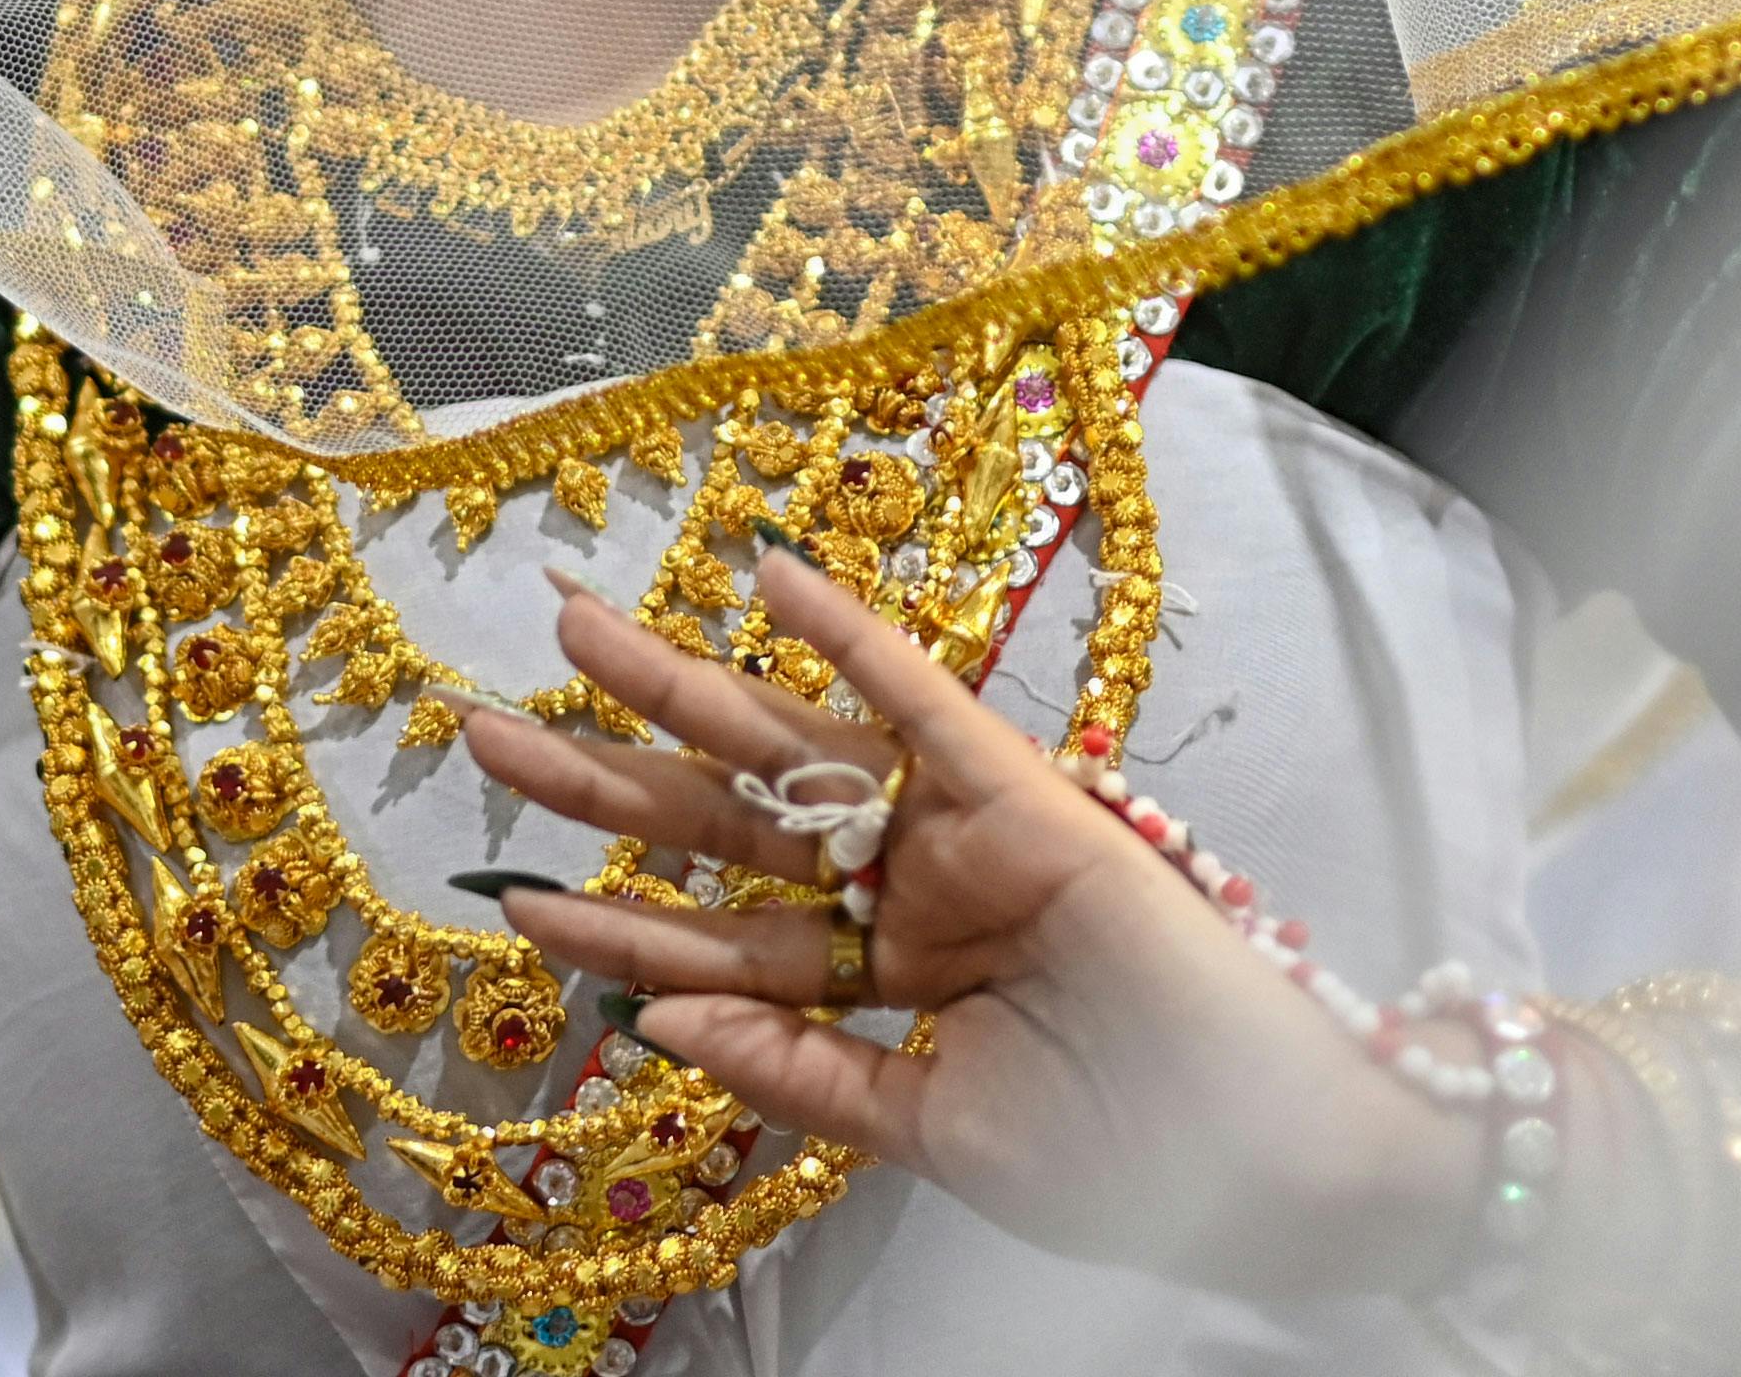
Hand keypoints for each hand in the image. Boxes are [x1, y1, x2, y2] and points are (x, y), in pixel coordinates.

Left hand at [458, 550, 1484, 1310]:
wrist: (1255, 1162)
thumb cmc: (1118, 1163)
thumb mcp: (933, 1138)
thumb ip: (803, 1077)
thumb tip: (655, 1016)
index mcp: (875, 984)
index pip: (715, 941)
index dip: (613, 917)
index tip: (507, 890)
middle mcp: (898, 896)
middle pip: (724, 827)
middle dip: (607, 776)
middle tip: (484, 727)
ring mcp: (955, 838)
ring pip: (793, 749)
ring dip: (685, 687)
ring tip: (577, 628)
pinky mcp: (1023, 796)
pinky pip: (922, 700)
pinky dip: (848, 638)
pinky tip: (771, 577)